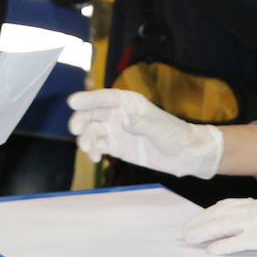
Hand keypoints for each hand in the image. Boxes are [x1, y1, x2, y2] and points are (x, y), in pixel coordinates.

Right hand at [67, 88, 221, 177]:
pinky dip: (91, 151)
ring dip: (85, 138)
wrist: (184, 155)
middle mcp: (118, 114)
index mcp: (129, 102)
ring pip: (91, 130)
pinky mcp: (115, 147)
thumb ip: (143, 124)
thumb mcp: (161, 128)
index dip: (88, 98)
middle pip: (92, 113)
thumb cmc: (176, 135)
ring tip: (88, 150)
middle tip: (76, 131)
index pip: (105, 98)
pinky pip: (97, 146)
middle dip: (81, 120)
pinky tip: (94, 158)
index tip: (73, 102)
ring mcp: (115, 130)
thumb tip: (125, 120)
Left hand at [182, 198, 256, 256]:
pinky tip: (213, 251)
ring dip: (207, 232)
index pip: (227, 205)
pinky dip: (225, 245)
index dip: (207, 214)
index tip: (193, 222)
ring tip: (192, 240)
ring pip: (228, 224)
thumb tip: (222, 235)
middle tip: (185, 233)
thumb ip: (252, 226)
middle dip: (202, 222)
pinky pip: (242, 241)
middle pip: (223, 213)